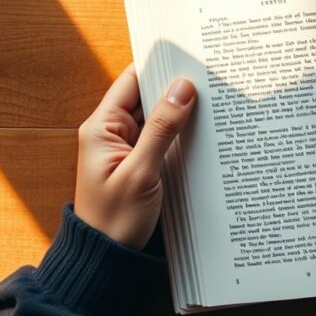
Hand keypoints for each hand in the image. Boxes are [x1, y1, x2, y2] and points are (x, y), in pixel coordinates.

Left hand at [74, 64, 196, 248]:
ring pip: (158, 117)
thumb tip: (183, 88)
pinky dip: (181, 133)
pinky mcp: (140, 163)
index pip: (131, 81)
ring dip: (181, 112)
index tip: (187, 56)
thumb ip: (162, 129)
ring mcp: (127, 148)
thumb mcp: (141, 173)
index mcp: (101, 128)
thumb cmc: (114, 220)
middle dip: (176, 88)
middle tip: (210, 78)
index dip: (158, 65)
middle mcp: (112, 133)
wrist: (106, 260)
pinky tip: (204, 130)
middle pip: (147, 96)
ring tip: (214, 100)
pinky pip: (162, 138)